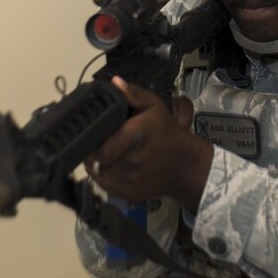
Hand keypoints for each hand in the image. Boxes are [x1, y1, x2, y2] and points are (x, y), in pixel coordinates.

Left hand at [84, 76, 213, 210]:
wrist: (185, 166)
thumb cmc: (168, 133)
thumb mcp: (155, 107)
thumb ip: (134, 95)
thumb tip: (114, 82)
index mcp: (133, 137)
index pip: (99, 145)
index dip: (91, 139)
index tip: (93, 131)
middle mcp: (127, 162)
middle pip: (94, 157)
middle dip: (92, 149)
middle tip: (97, 140)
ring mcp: (125, 182)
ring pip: (96, 171)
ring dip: (97, 161)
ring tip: (105, 151)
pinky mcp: (124, 195)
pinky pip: (103, 184)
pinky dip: (103, 174)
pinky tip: (111, 164)